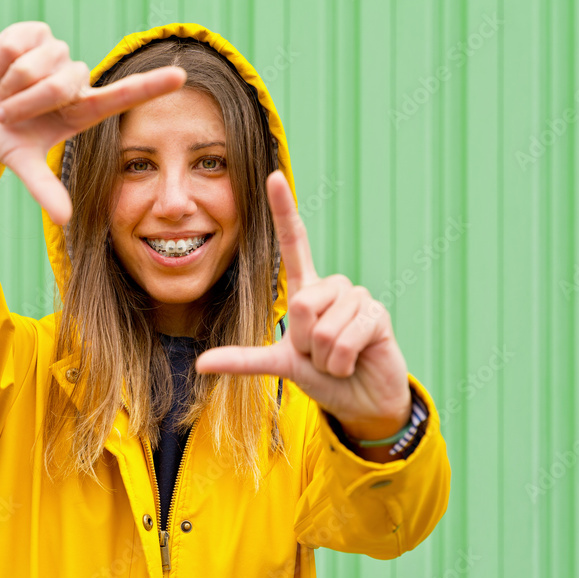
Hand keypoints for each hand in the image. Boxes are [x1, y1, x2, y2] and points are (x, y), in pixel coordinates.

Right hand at [0, 20, 186, 224]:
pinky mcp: (33, 32)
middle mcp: (74, 79)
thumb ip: (44, 188)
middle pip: (63, 84)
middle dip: (28, 102)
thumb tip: (64, 220)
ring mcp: (55, 53)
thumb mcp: (20, 162)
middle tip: (7, 114)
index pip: (123, 95)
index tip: (181, 77)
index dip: (150, 86)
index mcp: (82, 109)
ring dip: (12, 85)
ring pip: (39, 65)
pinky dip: (1, 59)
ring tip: (2, 92)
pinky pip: (20, 44)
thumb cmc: (0, 135)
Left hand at [195, 171, 411, 443]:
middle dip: (303, 343)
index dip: (284, 210)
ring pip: (321, 329)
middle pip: (301, 305)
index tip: (273, 176)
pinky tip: (354, 361)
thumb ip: (245, 359)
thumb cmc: (323, 375)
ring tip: (338, 359)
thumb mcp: (282, 364)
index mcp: (306, 289)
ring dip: (324, 357)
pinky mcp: (377, 315)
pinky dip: (341, 363)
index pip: (294, 242)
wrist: (362, 400)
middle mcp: (332, 286)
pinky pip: (343, 341)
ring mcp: (357, 298)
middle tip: (319, 354)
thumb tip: (201, 364)